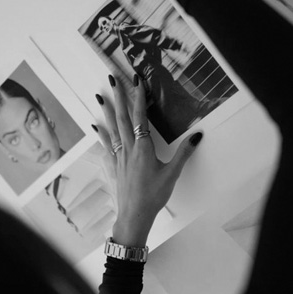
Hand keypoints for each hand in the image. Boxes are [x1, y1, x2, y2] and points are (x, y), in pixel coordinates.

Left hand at [94, 74, 202, 246]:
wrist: (134, 215)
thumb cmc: (153, 196)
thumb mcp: (172, 174)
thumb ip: (184, 153)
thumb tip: (197, 136)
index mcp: (143, 147)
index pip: (141, 116)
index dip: (139, 97)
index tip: (138, 81)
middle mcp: (129, 148)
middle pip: (122, 116)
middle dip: (119, 96)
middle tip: (112, 78)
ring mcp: (119, 156)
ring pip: (112, 127)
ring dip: (107, 110)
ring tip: (100, 95)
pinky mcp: (115, 164)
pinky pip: (106, 143)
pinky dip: (101, 132)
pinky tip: (95, 125)